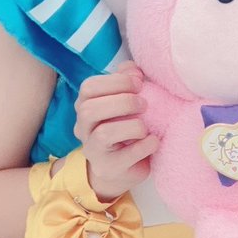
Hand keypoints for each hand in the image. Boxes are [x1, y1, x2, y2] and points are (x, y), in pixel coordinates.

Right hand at [72, 62, 158, 200]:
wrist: (123, 166)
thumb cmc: (126, 125)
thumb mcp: (126, 99)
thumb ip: (127, 79)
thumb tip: (134, 69)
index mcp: (86, 106)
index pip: (88, 87)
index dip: (116, 81)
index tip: (139, 83)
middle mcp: (83, 128)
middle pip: (89, 110)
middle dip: (122, 102)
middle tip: (144, 104)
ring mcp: (93, 150)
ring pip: (103, 134)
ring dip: (131, 125)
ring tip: (145, 126)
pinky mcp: (108, 168)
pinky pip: (124, 156)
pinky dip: (144, 145)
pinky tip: (153, 141)